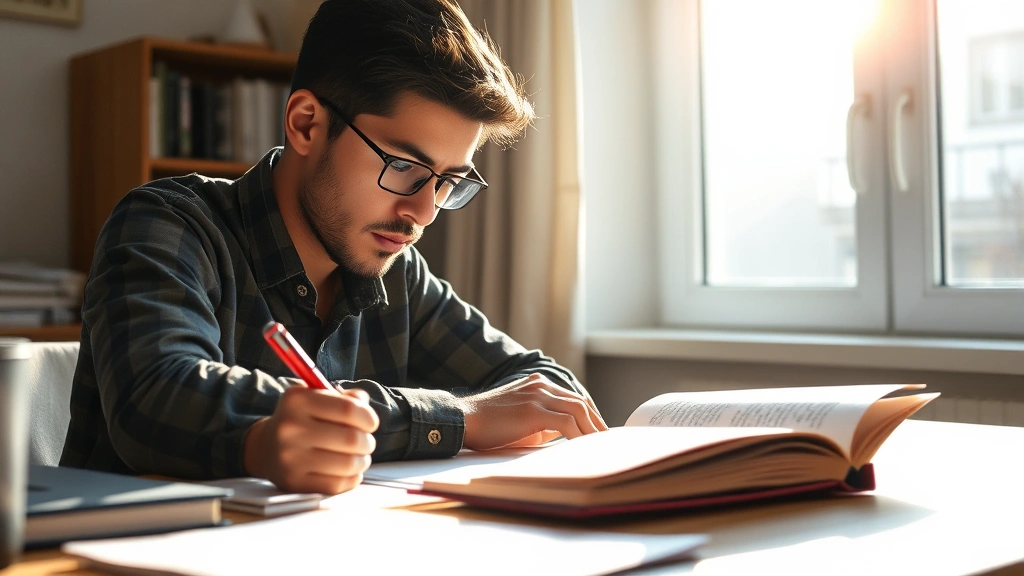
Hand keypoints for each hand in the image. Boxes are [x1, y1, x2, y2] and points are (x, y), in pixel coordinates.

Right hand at [244, 386, 378, 493]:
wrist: (266, 447)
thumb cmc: (302, 420)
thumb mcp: (317, 398)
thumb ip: (346, 398)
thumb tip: (364, 404)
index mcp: (297, 400)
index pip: (348, 409)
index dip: (368, 417)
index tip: (370, 423)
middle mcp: (290, 428)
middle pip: (351, 439)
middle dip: (368, 442)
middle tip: (366, 442)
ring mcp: (290, 458)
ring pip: (348, 464)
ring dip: (362, 461)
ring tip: (359, 457)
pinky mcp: (293, 482)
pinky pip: (337, 485)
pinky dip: (351, 478)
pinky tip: (348, 471)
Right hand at [459, 373, 607, 450]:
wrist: (463, 420)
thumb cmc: (490, 426)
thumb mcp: (523, 421)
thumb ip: (545, 424)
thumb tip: (569, 439)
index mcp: (539, 384)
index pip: (574, 398)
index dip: (590, 415)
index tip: (599, 432)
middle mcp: (541, 385)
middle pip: (580, 402)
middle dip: (597, 423)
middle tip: (607, 442)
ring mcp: (537, 395)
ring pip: (578, 410)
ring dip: (592, 431)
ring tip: (601, 448)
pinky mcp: (533, 410)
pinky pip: (566, 423)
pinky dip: (579, 436)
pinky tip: (584, 449)